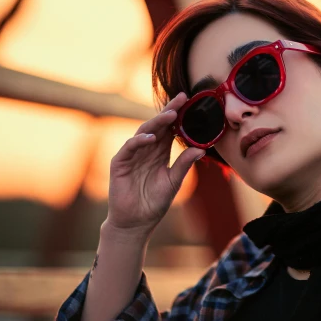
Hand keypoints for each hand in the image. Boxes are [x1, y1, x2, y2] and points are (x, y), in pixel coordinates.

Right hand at [104, 92, 203, 239]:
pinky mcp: (119, 163)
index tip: (189, 101)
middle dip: (169, 111)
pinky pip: (129, 148)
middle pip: (158, 126)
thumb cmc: (154, 202)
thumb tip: (201, 149)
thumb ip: (184, 164)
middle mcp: (146, 150)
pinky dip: (139, 141)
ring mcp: (132, 155)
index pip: (170, 129)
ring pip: (144, 132)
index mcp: (160, 152)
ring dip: (157, 123)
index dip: (178, 115)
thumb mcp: (173, 181)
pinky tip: (151, 138)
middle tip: (181, 98)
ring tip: (170, 115)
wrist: (136, 222)